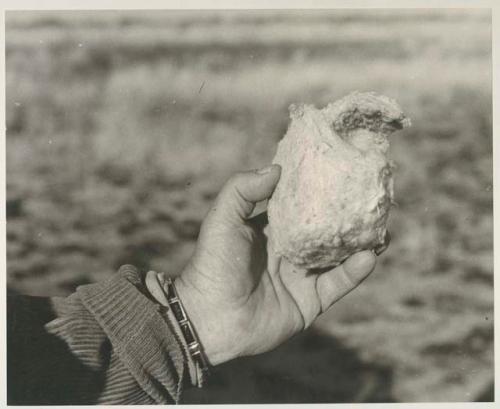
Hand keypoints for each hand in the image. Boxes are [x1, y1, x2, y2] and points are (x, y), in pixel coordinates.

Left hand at [172, 165, 376, 364]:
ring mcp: (301, 276)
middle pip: (324, 230)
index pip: (300, 206)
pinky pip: (338, 284)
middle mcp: (289, 251)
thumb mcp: (222, 218)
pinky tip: (370, 255)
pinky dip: (355, 271)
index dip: (318, 192)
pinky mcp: (310, 302)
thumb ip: (243, 189)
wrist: (210, 318)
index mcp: (270, 231)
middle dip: (346, 216)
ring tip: (381, 226)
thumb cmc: (213, 264)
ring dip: (360, 243)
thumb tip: (276, 168)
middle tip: (369, 199)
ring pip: (338, 256)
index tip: (339, 173)